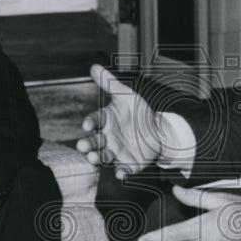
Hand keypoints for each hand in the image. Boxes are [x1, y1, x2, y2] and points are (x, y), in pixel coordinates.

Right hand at [76, 64, 162, 179]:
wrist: (158, 131)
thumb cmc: (138, 113)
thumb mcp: (126, 96)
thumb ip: (110, 84)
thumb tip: (94, 66)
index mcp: (106, 121)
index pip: (95, 121)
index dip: (90, 123)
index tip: (87, 125)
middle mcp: (107, 138)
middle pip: (94, 142)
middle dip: (87, 145)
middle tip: (82, 146)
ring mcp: (117, 152)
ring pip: (104, 157)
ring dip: (98, 158)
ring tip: (93, 158)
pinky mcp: (129, 164)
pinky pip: (123, 169)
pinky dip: (121, 172)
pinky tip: (121, 173)